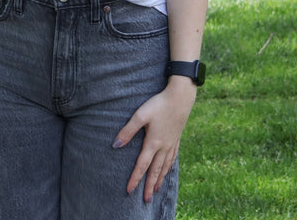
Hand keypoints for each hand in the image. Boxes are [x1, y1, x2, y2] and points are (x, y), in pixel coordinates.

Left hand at [112, 78, 196, 202]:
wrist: (181, 97)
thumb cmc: (159, 104)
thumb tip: (115, 145)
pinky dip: (169, 168)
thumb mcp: (140, 115)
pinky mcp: (177, 139)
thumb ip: (128, 130)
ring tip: (156, 190)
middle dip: (149, 185)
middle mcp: (163, 147)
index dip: (135, 178)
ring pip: (165, 167)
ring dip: (159, 179)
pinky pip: (172, 159)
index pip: (142, 165)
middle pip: (155, 171)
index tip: (130, 190)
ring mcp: (171, 144)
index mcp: (153, 143)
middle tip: (146, 199)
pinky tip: (168, 170)